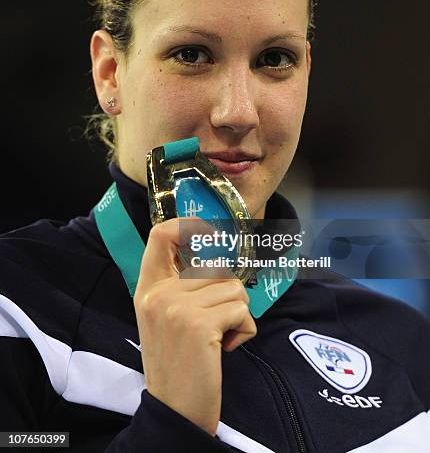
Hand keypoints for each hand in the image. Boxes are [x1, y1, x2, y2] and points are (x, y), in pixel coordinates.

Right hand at [133, 216, 256, 435]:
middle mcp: (158, 293)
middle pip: (216, 268)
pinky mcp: (199, 324)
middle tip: (217, 324)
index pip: (160, 235)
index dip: (188, 225)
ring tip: (219, 339)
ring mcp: (177, 307)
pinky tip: (226, 348)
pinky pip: (242, 309)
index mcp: (147, 288)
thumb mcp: (163, 317)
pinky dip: (244, 329)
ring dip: (237, 315)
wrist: (175, 410)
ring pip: (234, 288)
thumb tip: (214, 256)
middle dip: (228, 295)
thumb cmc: (176, 362)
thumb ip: (178, 285)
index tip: (210, 234)